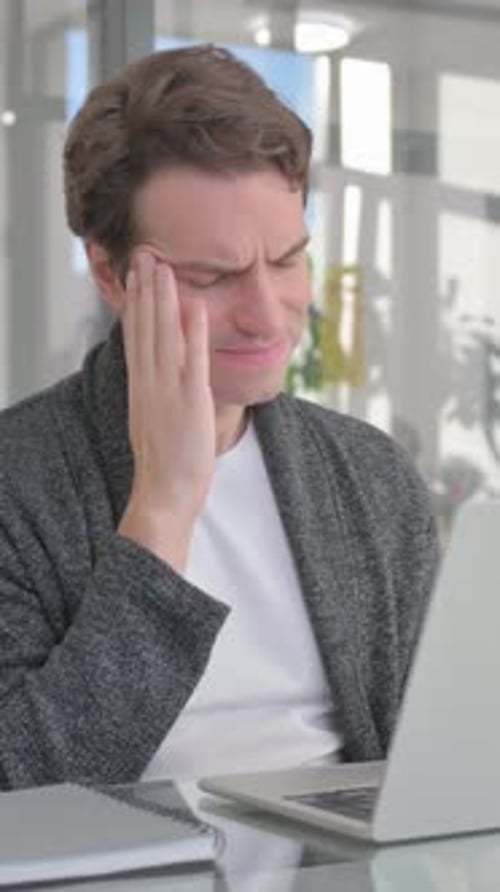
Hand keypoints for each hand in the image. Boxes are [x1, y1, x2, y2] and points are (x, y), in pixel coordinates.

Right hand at [118, 250, 215, 571]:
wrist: (164, 494)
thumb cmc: (166, 464)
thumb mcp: (153, 421)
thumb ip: (156, 394)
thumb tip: (160, 375)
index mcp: (141, 388)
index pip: (136, 337)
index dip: (136, 303)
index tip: (135, 276)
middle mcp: (149, 383)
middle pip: (146, 328)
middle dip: (146, 289)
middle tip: (145, 254)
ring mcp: (168, 390)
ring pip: (163, 335)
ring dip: (163, 299)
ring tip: (162, 265)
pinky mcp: (190, 401)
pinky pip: (192, 360)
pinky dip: (193, 332)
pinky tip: (194, 305)